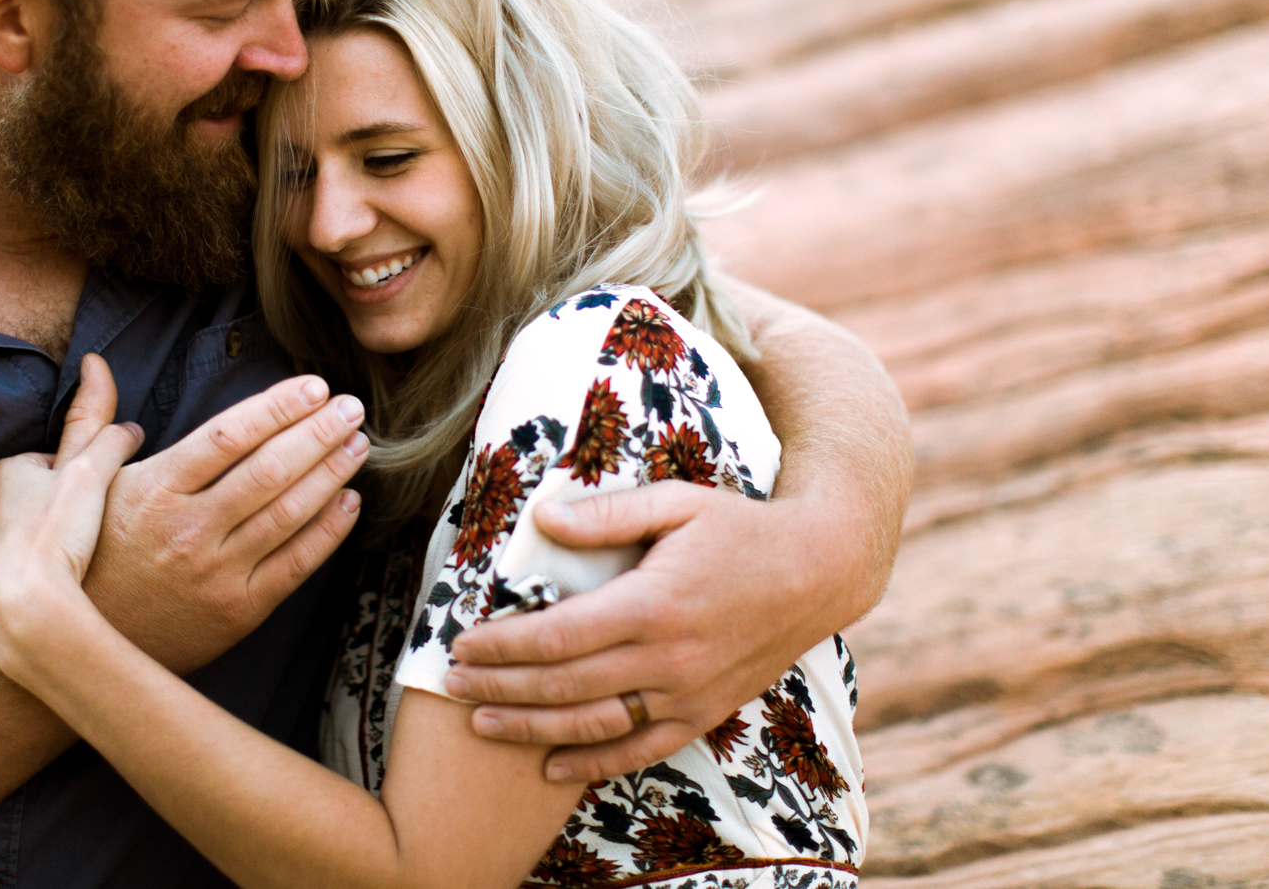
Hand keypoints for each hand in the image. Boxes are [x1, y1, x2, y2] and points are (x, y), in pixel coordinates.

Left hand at [0, 364, 142, 682]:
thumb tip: (128, 419)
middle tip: (94, 525)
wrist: (25, 607)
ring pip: (35, 527)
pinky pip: (29, 560)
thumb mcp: (92, 471)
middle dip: (70, 503)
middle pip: (45, 492)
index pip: (55, 458)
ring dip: (59, 535)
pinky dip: (48, 563)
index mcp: (8, 470)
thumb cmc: (54, 534)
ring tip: (83, 554)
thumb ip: (109, 436)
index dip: (85, 472)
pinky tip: (68, 577)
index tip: (102, 492)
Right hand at [81, 354, 368, 672]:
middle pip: (270, 470)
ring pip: (289, 514)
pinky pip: (295, 564)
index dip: (277, 407)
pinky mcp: (238, 611)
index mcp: (154, 490)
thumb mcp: (70, 485)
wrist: (75, 646)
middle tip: (352, 406)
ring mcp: (216, 572)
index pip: (229, 436)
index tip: (313, 385)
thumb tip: (95, 364)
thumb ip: (90, 420)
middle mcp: (189, 529)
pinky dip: (328, 531)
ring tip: (358, 444)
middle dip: (319, 433)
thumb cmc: (78, 557)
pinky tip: (349, 502)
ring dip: (332, 474)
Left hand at [442, 481, 863, 782]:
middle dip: (500, 689)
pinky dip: (594, 762)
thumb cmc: (740, 527)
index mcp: (652, 604)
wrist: (818, 570)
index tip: (461, 644)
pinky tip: (552, 767)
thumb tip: (543, 516)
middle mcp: (668, 658)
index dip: (503, 646)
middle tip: (451, 686)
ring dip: (533, 730)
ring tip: (482, 725)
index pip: (557, 636)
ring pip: (595, 725)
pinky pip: (642, 748)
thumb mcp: (677, 501)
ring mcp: (688, 693)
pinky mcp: (705, 712)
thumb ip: (608, 513)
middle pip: (564, 685)